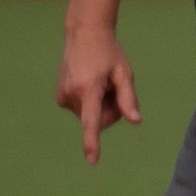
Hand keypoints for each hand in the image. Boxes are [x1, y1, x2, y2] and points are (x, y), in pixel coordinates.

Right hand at [59, 27, 140, 163]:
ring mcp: (62, 96)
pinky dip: (90, 103)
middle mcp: (71, 94)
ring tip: (100, 83)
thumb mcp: (124, 73)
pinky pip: (82, 110)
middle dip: (111, 110)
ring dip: (100, 105)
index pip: (91, 120)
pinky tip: (91, 84)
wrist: (83, 36)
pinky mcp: (60, 98)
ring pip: (90, 116)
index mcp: (88, 89)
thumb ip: (128, 98)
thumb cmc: (109, 54)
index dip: (92, 141)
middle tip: (113, 88)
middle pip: (100, 120)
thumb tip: (135, 121)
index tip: (92, 160)